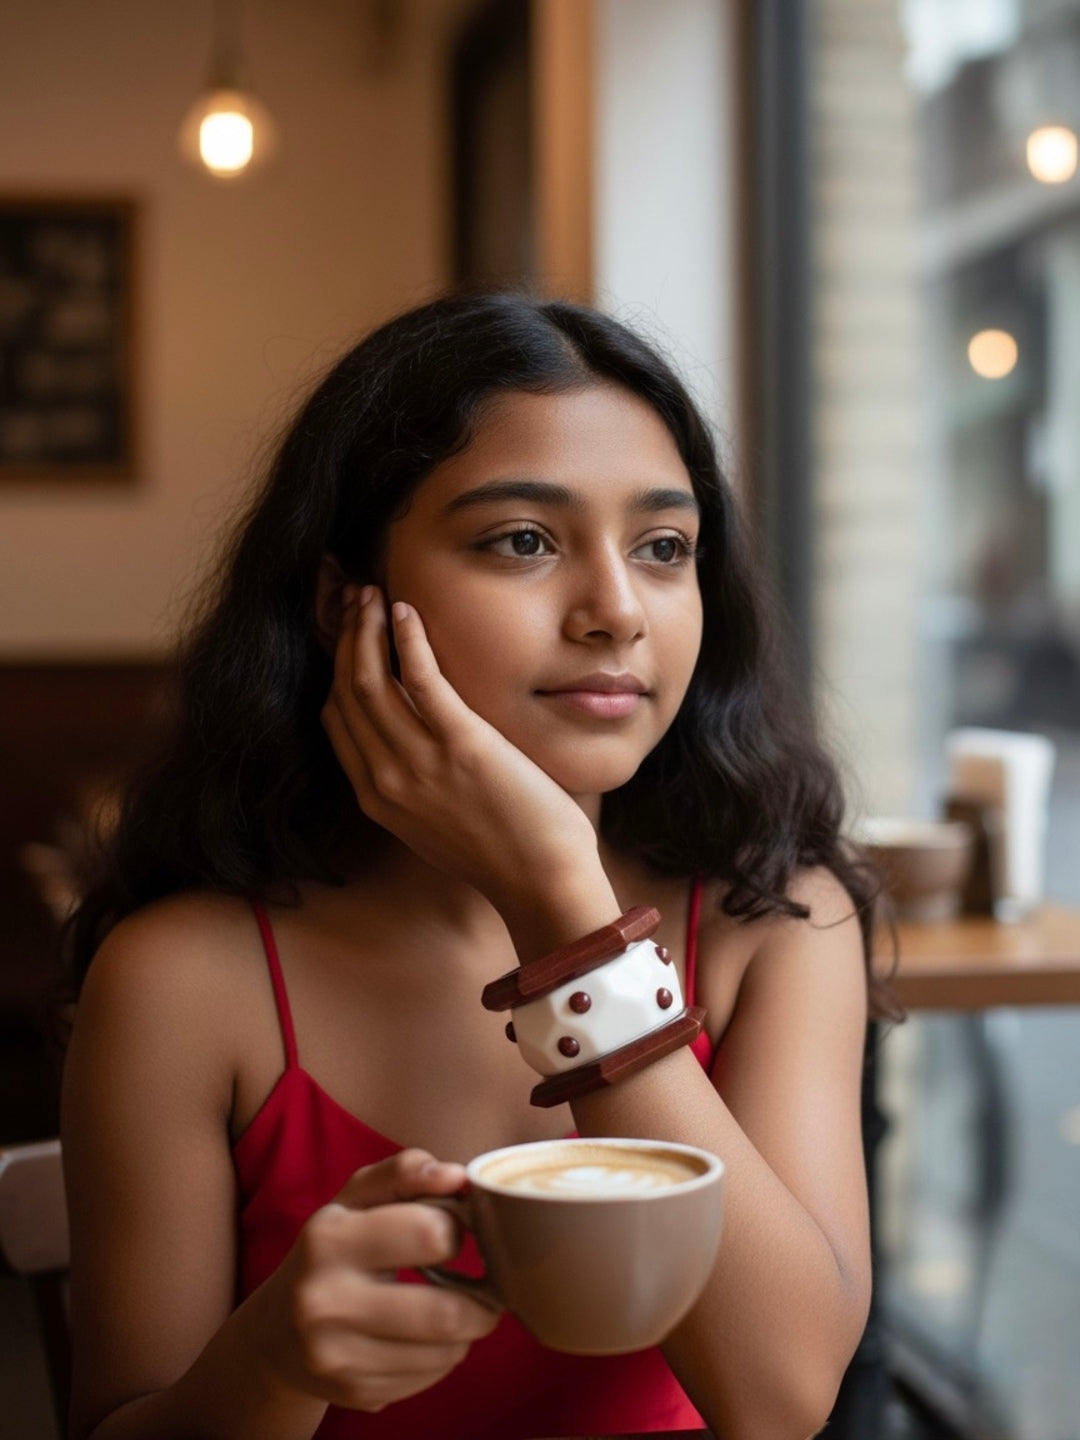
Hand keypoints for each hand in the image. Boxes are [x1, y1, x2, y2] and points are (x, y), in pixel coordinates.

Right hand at [254, 1149, 499, 1413]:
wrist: (277, 1330)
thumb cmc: (332, 1248)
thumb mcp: (357, 1197)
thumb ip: (406, 1171)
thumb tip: (457, 1176)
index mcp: (329, 1238)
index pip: (429, 1234)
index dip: (456, 1229)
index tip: (455, 1231)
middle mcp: (324, 1301)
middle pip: (444, 1313)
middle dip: (482, 1301)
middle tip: (487, 1287)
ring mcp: (336, 1355)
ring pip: (444, 1353)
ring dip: (467, 1332)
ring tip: (457, 1310)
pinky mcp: (353, 1392)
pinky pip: (428, 1379)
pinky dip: (442, 1357)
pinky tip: (427, 1338)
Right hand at [321, 587, 617, 952]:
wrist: (541, 881)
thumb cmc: (504, 851)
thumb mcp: (437, 819)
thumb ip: (415, 780)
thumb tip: (416, 735)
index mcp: (377, 798)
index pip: (337, 718)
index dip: (338, 667)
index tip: (350, 632)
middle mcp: (386, 779)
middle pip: (346, 690)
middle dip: (346, 637)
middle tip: (355, 598)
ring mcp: (419, 763)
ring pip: (370, 680)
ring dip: (366, 629)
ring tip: (372, 595)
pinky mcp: (460, 746)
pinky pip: (420, 680)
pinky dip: (406, 641)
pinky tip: (405, 612)